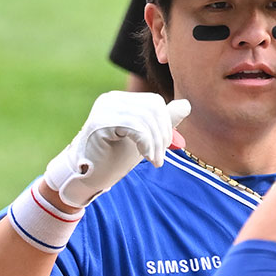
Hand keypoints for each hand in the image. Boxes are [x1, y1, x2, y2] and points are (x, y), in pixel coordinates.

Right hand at [44, 92, 190, 207]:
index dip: (165, 125)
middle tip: (159, 157)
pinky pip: (136, 127)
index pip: (154, 103)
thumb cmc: (114, 158)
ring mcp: (104, 109)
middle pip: (153, 108)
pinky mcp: (100, 123)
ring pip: (146, 118)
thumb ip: (162, 121)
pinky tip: (146, 157)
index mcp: (121, 100)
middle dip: (163, 135)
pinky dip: (147, 143)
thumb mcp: (144, 138)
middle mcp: (111, 99)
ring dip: (155, 143)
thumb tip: (186, 104)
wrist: (88, 176)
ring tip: (154, 160)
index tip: (163, 148)